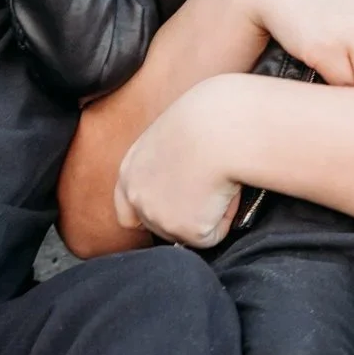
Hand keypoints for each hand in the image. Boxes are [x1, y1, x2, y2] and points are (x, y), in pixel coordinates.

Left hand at [113, 76, 252, 247]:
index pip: (127, 210)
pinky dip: (224, 218)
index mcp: (130, 170)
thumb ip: (166, 165)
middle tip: (208, 190)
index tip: (170, 211)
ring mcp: (158, 217)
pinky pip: (213, 234)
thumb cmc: (206, 120)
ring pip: (189, 231)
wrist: (219, 129)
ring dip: (206, 214)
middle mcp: (137, 197)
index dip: (149, 215)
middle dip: (184, 216)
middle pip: (159, 226)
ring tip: (218, 182)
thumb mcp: (171, 138)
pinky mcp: (186, 231)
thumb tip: (186, 181)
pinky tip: (226, 191)